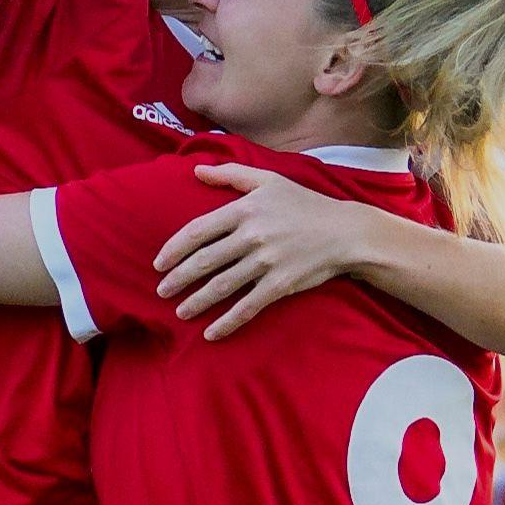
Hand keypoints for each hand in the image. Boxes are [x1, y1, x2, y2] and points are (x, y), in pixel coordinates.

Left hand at [155, 164, 376, 339]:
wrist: (345, 232)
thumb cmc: (304, 204)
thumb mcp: (269, 180)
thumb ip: (231, 175)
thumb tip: (196, 172)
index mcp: (245, 210)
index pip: (199, 231)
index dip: (174, 249)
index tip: (158, 263)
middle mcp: (252, 235)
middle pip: (205, 261)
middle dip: (178, 279)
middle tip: (160, 292)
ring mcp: (266, 262)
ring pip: (222, 286)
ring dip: (197, 302)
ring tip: (179, 312)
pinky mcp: (280, 284)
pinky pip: (248, 306)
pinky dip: (227, 322)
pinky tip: (211, 333)